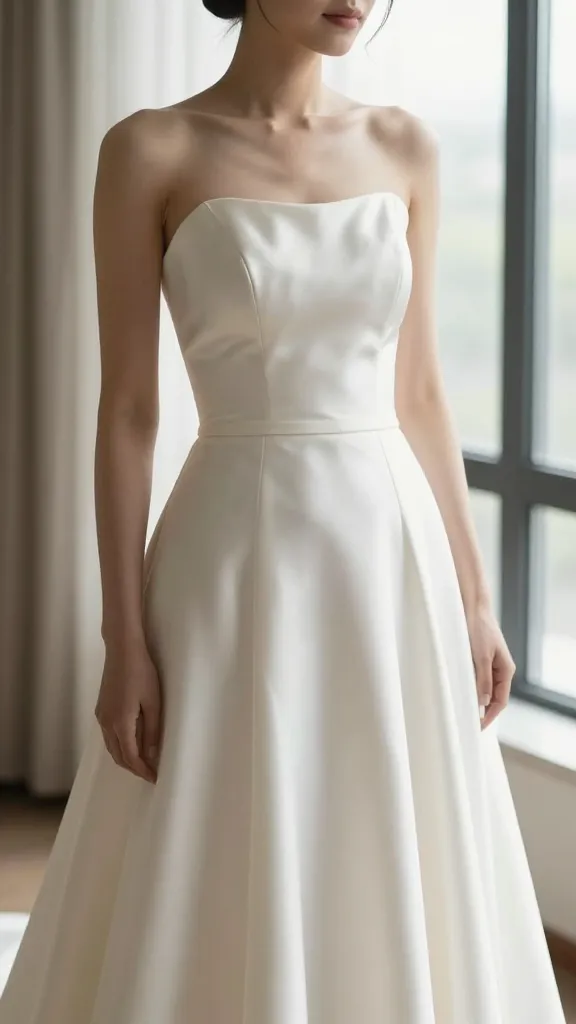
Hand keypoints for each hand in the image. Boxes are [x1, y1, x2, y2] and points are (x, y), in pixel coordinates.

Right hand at [94, 643, 161, 782]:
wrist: (122, 650)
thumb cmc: (141, 672)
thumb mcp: (153, 702)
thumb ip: (152, 730)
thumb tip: (151, 755)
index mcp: (120, 723)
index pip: (131, 757)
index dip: (142, 770)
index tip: (154, 778)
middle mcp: (106, 723)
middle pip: (118, 756)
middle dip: (133, 768)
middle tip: (150, 773)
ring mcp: (101, 715)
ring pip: (111, 747)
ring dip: (125, 758)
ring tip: (143, 762)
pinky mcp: (100, 708)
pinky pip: (108, 736)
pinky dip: (119, 746)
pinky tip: (130, 743)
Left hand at [465, 604, 515, 729]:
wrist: (473, 608)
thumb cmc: (479, 629)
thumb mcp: (481, 657)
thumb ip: (483, 680)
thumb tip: (483, 702)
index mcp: (506, 670)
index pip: (501, 701)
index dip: (490, 716)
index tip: (478, 727)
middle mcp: (501, 669)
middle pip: (495, 697)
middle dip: (484, 712)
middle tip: (470, 724)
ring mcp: (491, 664)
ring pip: (486, 689)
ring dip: (478, 701)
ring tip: (466, 713)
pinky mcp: (481, 659)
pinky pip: (479, 679)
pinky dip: (473, 689)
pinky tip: (464, 695)